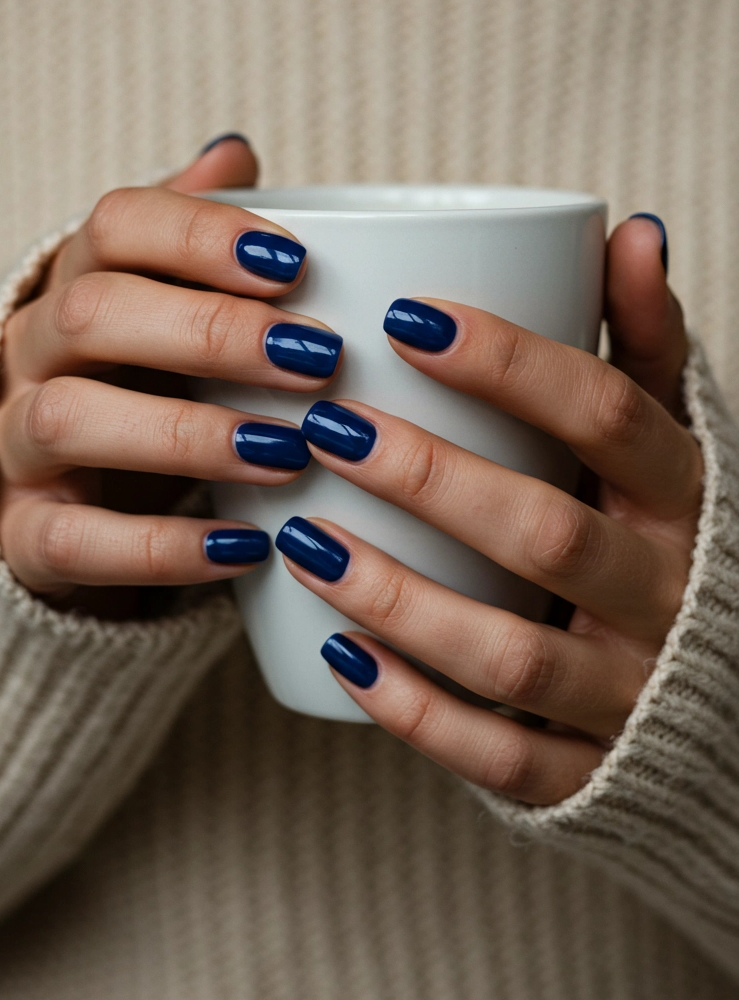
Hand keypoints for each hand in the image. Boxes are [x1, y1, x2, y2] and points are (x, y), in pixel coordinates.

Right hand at [0, 138, 341, 617]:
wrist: (78, 503)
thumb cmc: (148, 385)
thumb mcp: (173, 307)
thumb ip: (201, 237)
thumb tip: (235, 151)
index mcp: (81, 281)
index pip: (116, 224)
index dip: (202, 236)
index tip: (297, 262)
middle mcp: (35, 351)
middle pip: (94, 313)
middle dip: (210, 330)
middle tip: (317, 358)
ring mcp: (19, 443)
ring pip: (72, 418)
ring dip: (188, 433)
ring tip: (288, 451)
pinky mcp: (25, 535)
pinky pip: (73, 539)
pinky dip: (160, 546)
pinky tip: (245, 545)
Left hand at [278, 216, 703, 804]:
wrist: (717, 694)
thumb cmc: (663, 534)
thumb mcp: (669, 437)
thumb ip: (646, 342)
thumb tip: (633, 231)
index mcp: (684, 496)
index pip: (609, 416)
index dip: (511, 364)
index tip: (405, 316)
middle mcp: (665, 593)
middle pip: (546, 534)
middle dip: (429, 478)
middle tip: (326, 426)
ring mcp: (627, 691)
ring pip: (510, 654)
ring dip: (398, 597)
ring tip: (302, 542)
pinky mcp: (585, 769)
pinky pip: (498, 754)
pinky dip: (414, 710)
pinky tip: (335, 653)